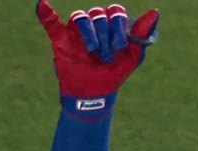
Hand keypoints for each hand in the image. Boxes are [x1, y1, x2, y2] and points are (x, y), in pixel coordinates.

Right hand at [36, 1, 159, 118]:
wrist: (95, 94)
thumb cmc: (115, 74)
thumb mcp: (133, 56)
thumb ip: (142, 34)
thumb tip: (155, 11)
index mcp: (112, 25)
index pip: (115, 12)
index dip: (118, 25)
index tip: (120, 46)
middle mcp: (94, 25)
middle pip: (99, 14)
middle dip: (106, 34)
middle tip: (108, 55)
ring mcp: (76, 31)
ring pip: (81, 17)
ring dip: (90, 34)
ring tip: (94, 52)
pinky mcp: (61, 40)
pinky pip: (51, 23)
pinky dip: (46, 14)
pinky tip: (42, 4)